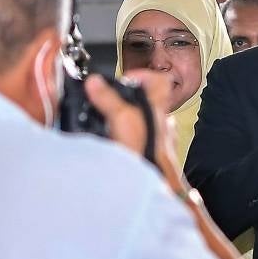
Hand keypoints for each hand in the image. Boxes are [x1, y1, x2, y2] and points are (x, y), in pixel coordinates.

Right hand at [85, 70, 180, 192]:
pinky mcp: (154, 157)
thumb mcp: (122, 118)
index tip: (124, 80)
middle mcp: (162, 122)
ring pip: (143, 123)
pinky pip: (141, 143)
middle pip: (148, 103)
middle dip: (127, 102)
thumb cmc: (148, 152)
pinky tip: (115, 146)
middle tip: (109, 103)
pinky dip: (128, 142)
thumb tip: (95, 83)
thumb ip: (108, 99)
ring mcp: (160, 141)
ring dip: (126, 123)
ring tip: (108, 125)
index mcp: (158, 107)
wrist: (157, 183)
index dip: (142, 76)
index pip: (159, 80)